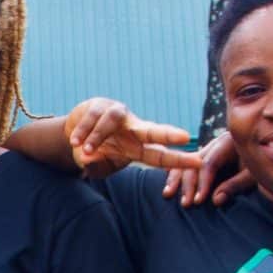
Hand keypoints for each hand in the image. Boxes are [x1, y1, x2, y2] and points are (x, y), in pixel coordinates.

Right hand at [63, 98, 198, 179]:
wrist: (74, 133)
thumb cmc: (94, 152)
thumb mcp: (97, 165)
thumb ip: (95, 167)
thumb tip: (87, 162)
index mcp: (136, 147)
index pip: (160, 155)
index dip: (178, 159)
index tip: (199, 162)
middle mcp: (131, 129)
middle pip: (151, 130)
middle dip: (168, 133)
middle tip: (185, 137)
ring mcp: (116, 115)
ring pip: (111, 122)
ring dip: (97, 136)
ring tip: (84, 151)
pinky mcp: (98, 106)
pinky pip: (91, 118)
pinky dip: (83, 131)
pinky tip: (74, 141)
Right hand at [163, 131, 252, 206]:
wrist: (267, 154)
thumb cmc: (261, 165)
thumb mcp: (253, 175)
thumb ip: (235, 185)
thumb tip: (216, 200)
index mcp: (228, 143)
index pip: (209, 163)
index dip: (203, 182)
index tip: (199, 200)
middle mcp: (214, 144)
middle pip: (194, 162)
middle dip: (188, 184)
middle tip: (186, 204)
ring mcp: (207, 150)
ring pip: (185, 162)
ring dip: (176, 179)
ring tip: (168, 195)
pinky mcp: (203, 158)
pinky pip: (185, 164)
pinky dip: (175, 174)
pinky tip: (166, 184)